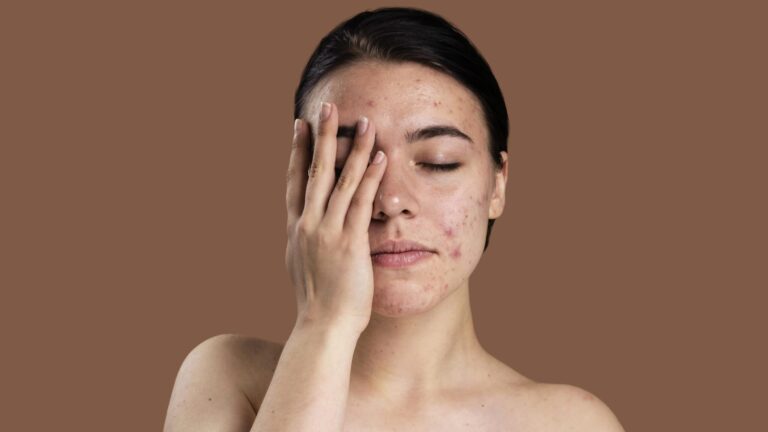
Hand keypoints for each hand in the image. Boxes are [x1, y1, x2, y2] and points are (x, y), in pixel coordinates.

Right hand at [285, 102, 386, 334]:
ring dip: (352, 148)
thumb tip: (308, 233)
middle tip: (326, 107)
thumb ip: (307, 244)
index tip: (299, 126)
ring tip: (364, 121)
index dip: (297, 151)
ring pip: (340, 180)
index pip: (295, 181)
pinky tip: (380, 155)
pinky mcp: (349, 242)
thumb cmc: (317, 304)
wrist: (322, 328)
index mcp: (295, 229)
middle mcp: (307, 224)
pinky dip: (370, 176)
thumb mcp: (303, 267)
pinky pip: (361, 201)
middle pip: (314, 171)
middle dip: (321, 136)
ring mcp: (326, 231)